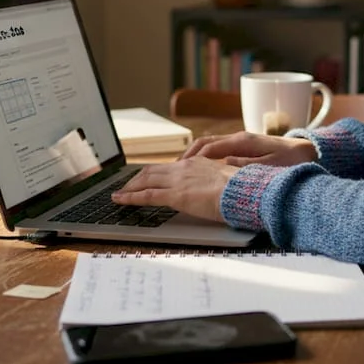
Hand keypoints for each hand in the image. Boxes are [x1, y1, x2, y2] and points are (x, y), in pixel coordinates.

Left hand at [111, 157, 236, 222]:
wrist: (243, 192)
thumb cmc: (240, 190)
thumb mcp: (225, 181)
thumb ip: (214, 182)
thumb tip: (213, 189)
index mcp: (197, 163)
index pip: (169, 167)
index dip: (155, 173)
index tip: (147, 178)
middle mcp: (184, 168)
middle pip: (153, 170)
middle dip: (137, 179)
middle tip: (127, 187)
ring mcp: (178, 180)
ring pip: (146, 180)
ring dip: (130, 188)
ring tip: (120, 195)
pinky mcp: (175, 195)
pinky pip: (147, 195)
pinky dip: (131, 197)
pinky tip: (121, 200)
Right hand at [181, 131, 318, 167]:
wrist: (310, 151)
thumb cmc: (293, 162)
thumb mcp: (271, 167)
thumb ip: (248, 165)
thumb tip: (225, 164)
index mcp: (243, 141)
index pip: (209, 148)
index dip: (192, 159)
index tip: (178, 170)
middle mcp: (239, 138)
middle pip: (204, 144)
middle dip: (186, 157)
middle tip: (171, 171)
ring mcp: (241, 141)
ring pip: (209, 145)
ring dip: (193, 156)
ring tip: (180, 170)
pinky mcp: (244, 146)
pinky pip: (217, 149)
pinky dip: (203, 156)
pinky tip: (199, 168)